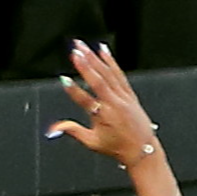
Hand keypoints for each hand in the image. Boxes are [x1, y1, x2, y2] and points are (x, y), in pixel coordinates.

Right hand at [45, 41, 161, 173]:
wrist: (143, 148)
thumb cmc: (117, 146)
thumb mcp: (92, 142)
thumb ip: (73, 131)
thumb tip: (54, 127)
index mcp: (104, 116)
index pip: (86, 101)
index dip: (73, 91)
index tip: (63, 79)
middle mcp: (115, 103)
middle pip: (98, 80)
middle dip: (86, 64)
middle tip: (75, 50)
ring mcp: (124, 97)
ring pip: (109, 74)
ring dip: (96, 59)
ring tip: (85, 47)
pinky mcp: (129, 94)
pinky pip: (120, 75)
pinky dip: (112, 63)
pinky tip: (104, 52)